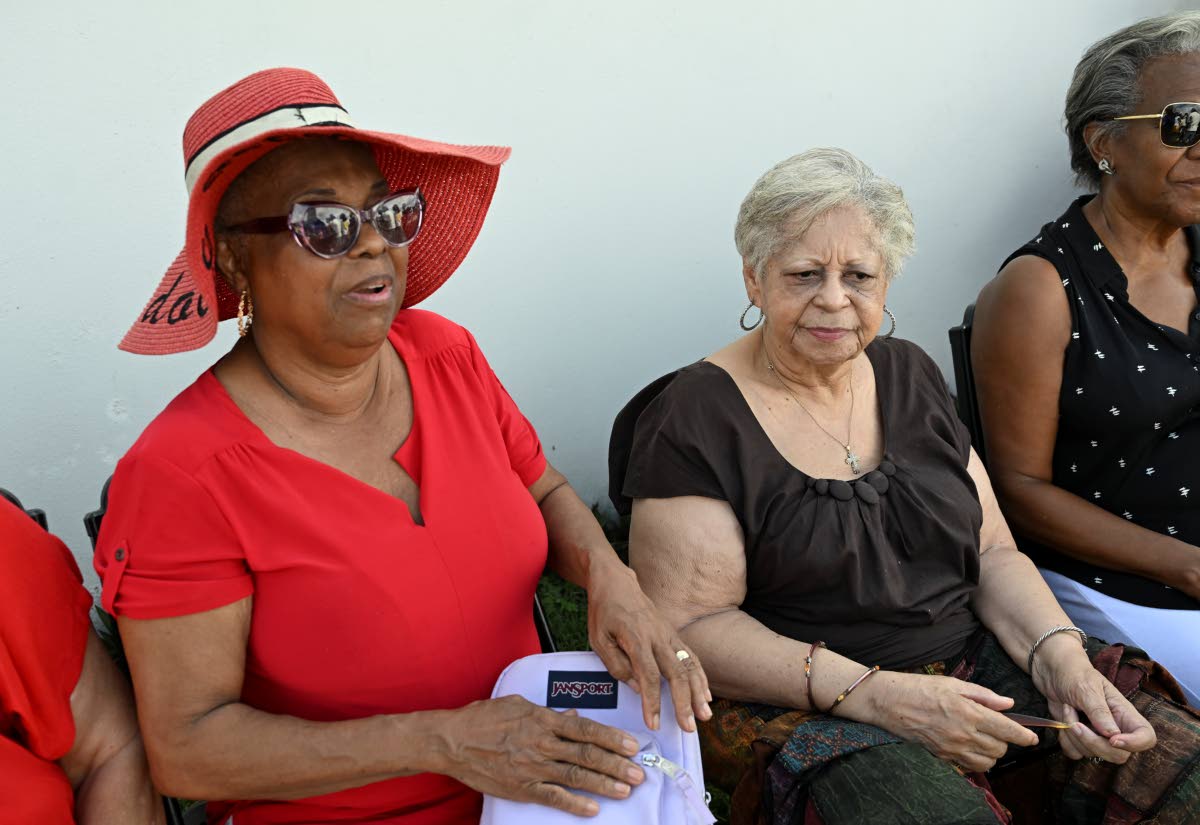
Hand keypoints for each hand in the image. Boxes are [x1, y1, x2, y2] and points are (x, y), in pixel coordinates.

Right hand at [434, 695, 645, 816]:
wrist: (452, 741)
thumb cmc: (483, 718)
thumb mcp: (518, 705)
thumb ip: (549, 713)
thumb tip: (574, 717)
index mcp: (543, 720)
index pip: (586, 729)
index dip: (612, 737)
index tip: (632, 745)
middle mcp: (542, 743)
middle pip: (587, 754)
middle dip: (616, 764)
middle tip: (639, 772)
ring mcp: (532, 767)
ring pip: (576, 775)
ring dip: (604, 784)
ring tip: (626, 789)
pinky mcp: (522, 787)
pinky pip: (553, 797)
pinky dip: (574, 803)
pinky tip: (593, 808)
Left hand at [585, 557, 711, 731]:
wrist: (616, 582)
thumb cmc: (604, 612)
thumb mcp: (599, 639)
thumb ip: (617, 665)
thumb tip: (639, 688)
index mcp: (637, 638)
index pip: (649, 676)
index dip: (653, 702)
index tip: (655, 723)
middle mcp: (658, 636)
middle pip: (676, 673)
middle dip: (684, 703)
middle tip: (689, 727)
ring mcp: (669, 634)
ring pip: (689, 665)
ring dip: (698, 692)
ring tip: (705, 715)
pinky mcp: (673, 634)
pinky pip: (691, 657)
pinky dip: (701, 677)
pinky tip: (706, 695)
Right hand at [863, 672, 1038, 771]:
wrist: (889, 702)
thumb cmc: (920, 687)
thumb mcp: (954, 683)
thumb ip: (984, 695)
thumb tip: (1008, 703)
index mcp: (969, 713)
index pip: (1007, 730)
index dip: (1024, 736)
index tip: (1032, 738)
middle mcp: (963, 734)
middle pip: (1000, 749)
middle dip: (1005, 742)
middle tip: (1000, 731)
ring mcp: (952, 748)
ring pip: (987, 763)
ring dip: (992, 754)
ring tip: (985, 741)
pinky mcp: (941, 756)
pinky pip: (968, 767)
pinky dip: (975, 761)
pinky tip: (970, 747)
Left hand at [1032, 636, 1156, 763]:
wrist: (1051, 670)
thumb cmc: (1074, 673)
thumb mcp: (1087, 688)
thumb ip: (1100, 712)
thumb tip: (1113, 736)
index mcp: (1125, 713)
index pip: (1146, 737)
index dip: (1135, 744)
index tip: (1113, 739)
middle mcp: (1115, 727)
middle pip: (1118, 755)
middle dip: (1093, 743)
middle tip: (1075, 722)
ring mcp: (1097, 735)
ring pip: (1093, 755)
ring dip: (1073, 736)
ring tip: (1067, 710)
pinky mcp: (1079, 738)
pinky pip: (1075, 753)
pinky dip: (1065, 741)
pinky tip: (1062, 723)